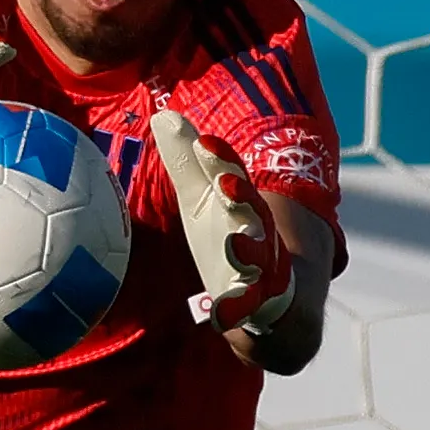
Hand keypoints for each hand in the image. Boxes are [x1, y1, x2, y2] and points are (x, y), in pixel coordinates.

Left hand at [155, 110, 293, 334]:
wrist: (267, 299)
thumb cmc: (228, 236)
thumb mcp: (201, 198)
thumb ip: (184, 161)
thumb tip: (162, 114)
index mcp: (240, 203)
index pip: (232, 175)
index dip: (220, 160)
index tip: (203, 144)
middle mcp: (255, 230)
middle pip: (253, 210)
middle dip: (241, 195)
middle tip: (226, 183)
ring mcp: (260, 267)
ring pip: (259, 256)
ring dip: (248, 250)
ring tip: (234, 245)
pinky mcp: (255, 301)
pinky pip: (248, 305)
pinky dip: (236, 309)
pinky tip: (221, 315)